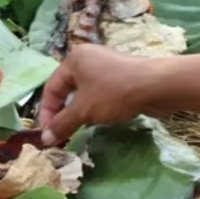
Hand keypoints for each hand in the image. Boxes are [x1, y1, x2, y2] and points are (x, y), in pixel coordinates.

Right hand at [39, 44, 164, 145]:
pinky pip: (99, 94)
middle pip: (67, 89)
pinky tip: (98, 120)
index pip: (51, 88)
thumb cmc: (113, 93)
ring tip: (77, 130)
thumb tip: (44, 139)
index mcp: (73, 60)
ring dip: (78, 112)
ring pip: (84, 93)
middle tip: (60, 134)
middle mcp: (87, 59)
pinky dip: (94, 108)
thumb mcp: (83, 110)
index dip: (47, 112)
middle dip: (62, 113)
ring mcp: (105, 67)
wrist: (155, 86)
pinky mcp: (120, 77)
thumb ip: (62, 124)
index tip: (48, 134)